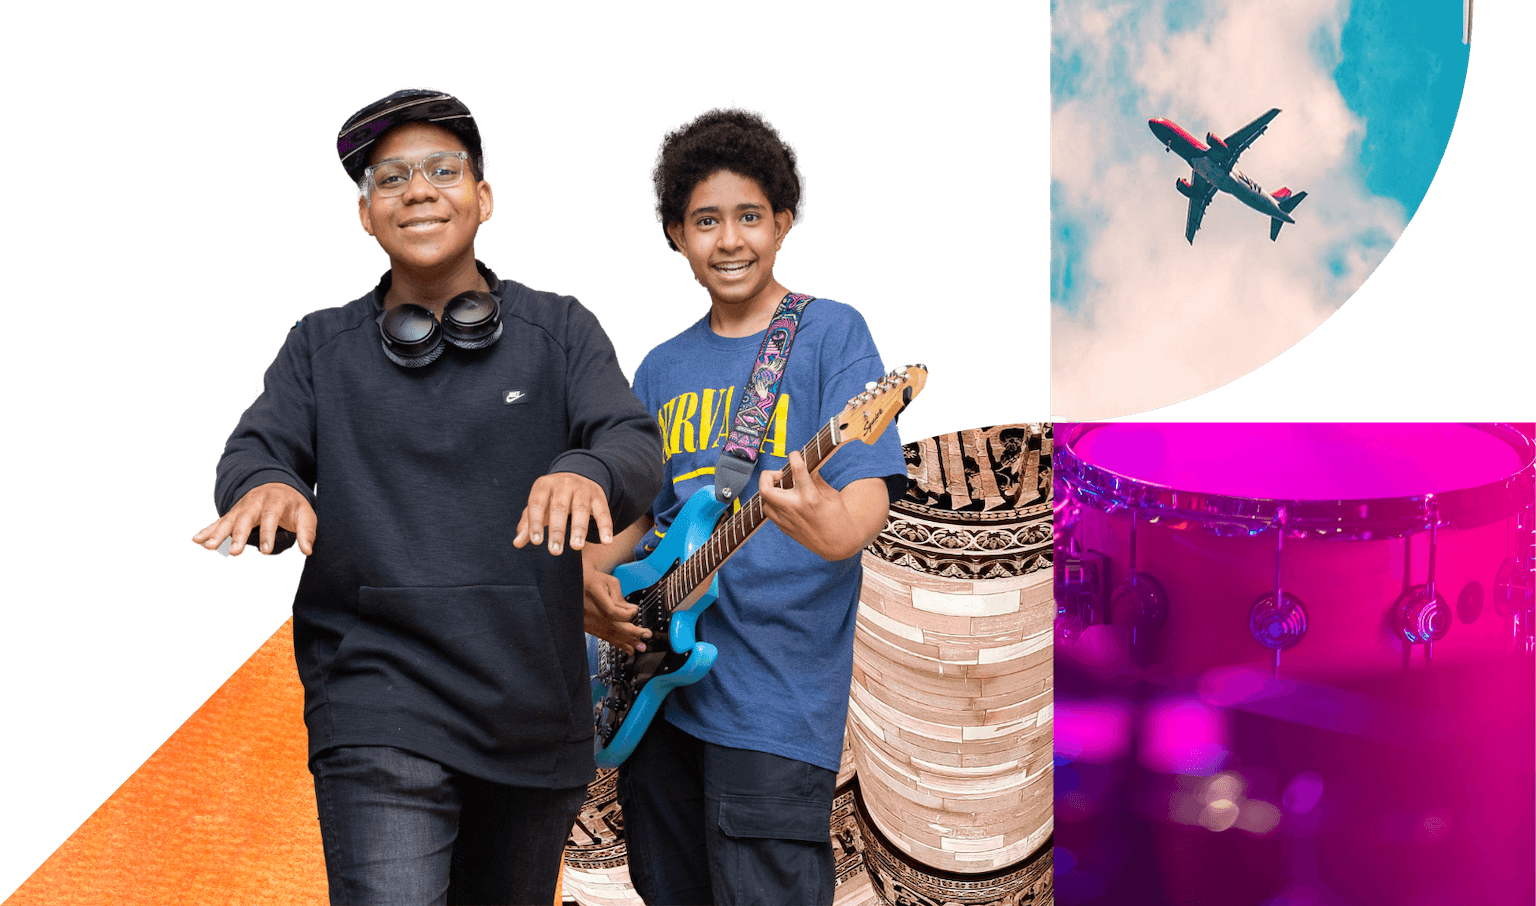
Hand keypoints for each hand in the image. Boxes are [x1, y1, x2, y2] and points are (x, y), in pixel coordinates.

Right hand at [192, 481, 316, 556]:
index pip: (270, 517)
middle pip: (245, 518)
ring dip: (217, 533)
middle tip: (235, 552)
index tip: (266, 551)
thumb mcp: (305, 513)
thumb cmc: (292, 504)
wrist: (276, 485)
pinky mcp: (232, 514)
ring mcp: (241, 508)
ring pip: (228, 520)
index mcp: (274, 500)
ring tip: (208, 547)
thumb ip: (307, 531)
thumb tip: (307, 551)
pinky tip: (196, 540)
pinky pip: (218, 522)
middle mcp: (254, 502)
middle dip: (239, 535)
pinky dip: (207, 530)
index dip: (268, 534)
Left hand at [513, 472, 611, 555]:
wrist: (577, 476)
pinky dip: (605, 527)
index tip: (536, 542)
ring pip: (581, 509)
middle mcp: (563, 484)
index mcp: (544, 485)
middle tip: (554, 551)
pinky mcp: (598, 496)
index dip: (535, 523)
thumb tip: (517, 543)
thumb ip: (527, 524)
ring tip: (576, 547)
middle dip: (557, 530)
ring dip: (579, 529)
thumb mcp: (538, 506)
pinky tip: (606, 542)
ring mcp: (582, 489)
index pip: (537, 504)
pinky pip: (603, 512)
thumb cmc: (552, 498)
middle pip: (559, 507)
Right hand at [584, 569, 650, 653]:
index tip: (634, 609)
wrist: (575, 586)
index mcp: (594, 593)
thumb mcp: (609, 582)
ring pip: (610, 634)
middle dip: (633, 633)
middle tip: (646, 635)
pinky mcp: (588, 626)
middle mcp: (589, 610)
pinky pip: (604, 636)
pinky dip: (617, 642)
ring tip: (639, 647)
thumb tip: (631, 610)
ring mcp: (587, 620)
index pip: (613, 611)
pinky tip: (626, 647)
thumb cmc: (593, 580)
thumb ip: (620, 597)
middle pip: (613, 626)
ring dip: (627, 642)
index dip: (627, 613)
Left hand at [757, 453, 889, 560]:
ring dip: (769, 490)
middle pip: (766, 488)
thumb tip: (807, 467)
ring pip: (764, 500)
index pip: (797, 469)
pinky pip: (770, 512)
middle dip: (767, 475)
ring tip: (781, 488)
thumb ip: (817, 480)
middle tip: (779, 474)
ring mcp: (787, 519)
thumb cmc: (838, 518)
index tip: (795, 455)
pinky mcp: (784, 528)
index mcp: (810, 496)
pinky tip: (782, 500)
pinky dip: (772, 502)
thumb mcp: (832, 495)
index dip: (794, 456)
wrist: (837, 544)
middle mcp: (794, 507)